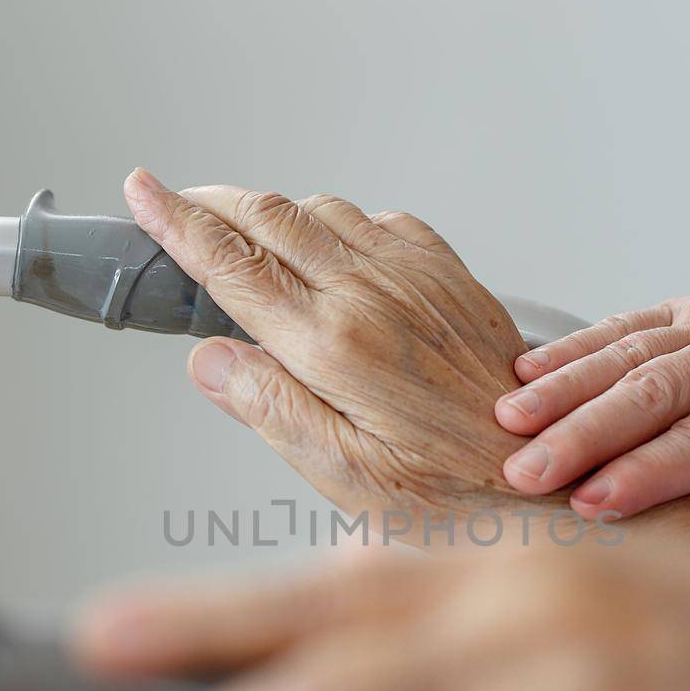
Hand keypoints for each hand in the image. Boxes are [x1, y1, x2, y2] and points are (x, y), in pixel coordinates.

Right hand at [122, 169, 545, 537]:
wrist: (548, 476)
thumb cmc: (452, 496)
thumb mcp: (344, 478)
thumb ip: (270, 409)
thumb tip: (208, 357)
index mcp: (334, 346)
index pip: (233, 263)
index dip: (177, 223)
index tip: (141, 193)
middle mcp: (374, 295)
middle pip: (269, 218)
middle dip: (211, 205)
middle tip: (175, 206)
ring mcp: (415, 277)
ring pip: (320, 211)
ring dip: (271, 212)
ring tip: (240, 234)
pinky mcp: (448, 276)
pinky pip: (378, 222)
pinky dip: (336, 224)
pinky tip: (328, 251)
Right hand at [495, 213, 689, 539]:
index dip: (649, 470)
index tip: (591, 502)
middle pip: (651, 393)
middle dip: (582, 435)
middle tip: (524, 475)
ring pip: (627, 353)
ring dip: (561, 388)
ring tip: (505, 423)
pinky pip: (625, 322)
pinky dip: (572, 345)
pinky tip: (522, 369)